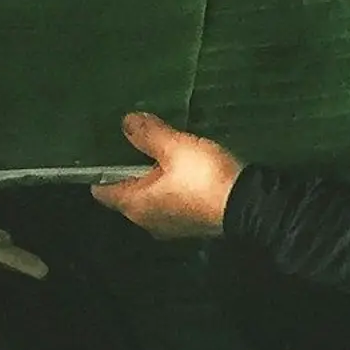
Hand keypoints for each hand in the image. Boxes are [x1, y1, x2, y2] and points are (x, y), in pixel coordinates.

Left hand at [91, 113, 242, 240]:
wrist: (248, 205)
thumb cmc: (203, 177)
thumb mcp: (174, 147)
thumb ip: (147, 134)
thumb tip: (125, 122)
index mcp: (134, 205)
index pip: (102, 190)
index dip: (101, 170)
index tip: (106, 149)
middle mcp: (146, 221)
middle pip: (126, 195)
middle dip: (129, 172)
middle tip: (136, 144)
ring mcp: (169, 226)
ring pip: (150, 200)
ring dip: (152, 181)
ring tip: (161, 154)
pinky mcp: (190, 225)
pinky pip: (170, 204)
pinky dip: (170, 189)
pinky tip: (183, 171)